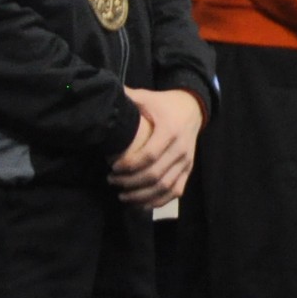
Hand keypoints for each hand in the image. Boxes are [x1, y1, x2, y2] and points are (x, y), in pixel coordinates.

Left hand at [109, 87, 203, 208]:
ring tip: (122, 195)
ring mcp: (187, 161)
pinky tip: (141, 204)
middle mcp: (181, 148)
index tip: (111, 168)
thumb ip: (127, 96)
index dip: (128, 166)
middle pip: (155, 175)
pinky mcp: (188, 169)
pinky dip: (158, 201)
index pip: (148, 155)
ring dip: (142, 195)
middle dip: (130, 182)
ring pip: (165, 187)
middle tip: (112, 181)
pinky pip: (176, 191)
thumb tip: (103, 93)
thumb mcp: (147, 97)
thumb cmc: (164, 104)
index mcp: (170, 131)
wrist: (193, 108)